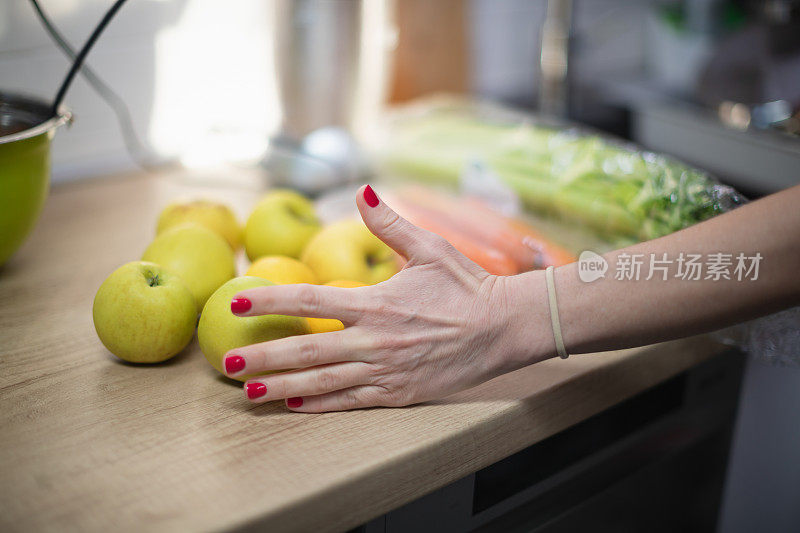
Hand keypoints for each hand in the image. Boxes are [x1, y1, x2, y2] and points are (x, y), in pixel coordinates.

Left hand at [224, 185, 552, 411]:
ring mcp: (386, 370)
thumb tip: (361, 190)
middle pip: (307, 350)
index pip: (310, 300)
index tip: (237, 302)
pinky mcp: (400, 393)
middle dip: (263, 357)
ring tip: (249, 393)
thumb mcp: (431, 248)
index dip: (270, 300)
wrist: (505, 328)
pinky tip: (294, 406)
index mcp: (376, 302)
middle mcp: (375, 340)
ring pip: (323, 382)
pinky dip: (320, 405)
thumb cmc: (467, 287)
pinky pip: (352, 402)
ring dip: (282, 387)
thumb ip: (390, 224)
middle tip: (226, 362)